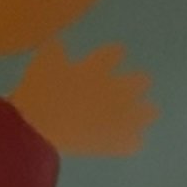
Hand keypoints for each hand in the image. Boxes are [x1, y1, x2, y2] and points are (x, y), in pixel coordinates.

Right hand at [11, 38, 153, 156]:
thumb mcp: (42, 65)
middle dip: (139, 82)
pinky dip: (131, 142)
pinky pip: (133, 143)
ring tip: (148, 113)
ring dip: (145, 112)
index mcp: (97, 68)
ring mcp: (118, 116)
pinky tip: (131, 142)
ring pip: (146, 113)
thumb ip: (56, 53)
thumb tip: (60, 43)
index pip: (115, 53)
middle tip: (140, 82)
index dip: (116, 53)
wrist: (39, 130)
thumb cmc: (38, 94)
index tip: (118, 52)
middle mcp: (114, 89)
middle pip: (140, 81)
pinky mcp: (114, 141)